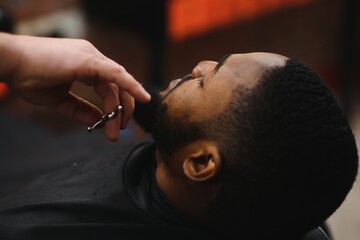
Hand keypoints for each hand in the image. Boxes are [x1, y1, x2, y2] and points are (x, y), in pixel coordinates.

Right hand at [0, 33, 150, 140]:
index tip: (116, 124)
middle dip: (122, 109)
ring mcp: (91, 56)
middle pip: (118, 85)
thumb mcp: (61, 101)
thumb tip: (98, 121)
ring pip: (117, 84)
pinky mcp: (88, 60)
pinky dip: (131, 85)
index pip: (110, 85)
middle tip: (120, 129)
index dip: (115, 105)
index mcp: (86, 64)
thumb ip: (82, 110)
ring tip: (116, 130)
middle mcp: (92, 57)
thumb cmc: (28, 77)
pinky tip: (143, 98)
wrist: (9, 63)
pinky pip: (116, 74)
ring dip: (119, 109)